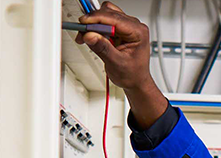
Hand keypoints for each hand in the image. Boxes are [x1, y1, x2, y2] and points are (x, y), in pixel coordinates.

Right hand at [75, 2, 168, 128]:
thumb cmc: (132, 74)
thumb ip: (103, 48)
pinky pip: (104, 22)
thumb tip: (90, 36)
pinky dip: (95, 29)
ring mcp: (126, 27)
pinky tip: (93, 39)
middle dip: (93, 22)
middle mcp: (134, 26)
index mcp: (138, 32)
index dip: (97, 19)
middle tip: (82, 34)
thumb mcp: (116, 63)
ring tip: (87, 38)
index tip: (83, 23)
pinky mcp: (119, 30)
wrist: (135, 81)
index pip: (115, 19)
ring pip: (105, 15)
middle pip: (109, 13)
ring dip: (93, 25)